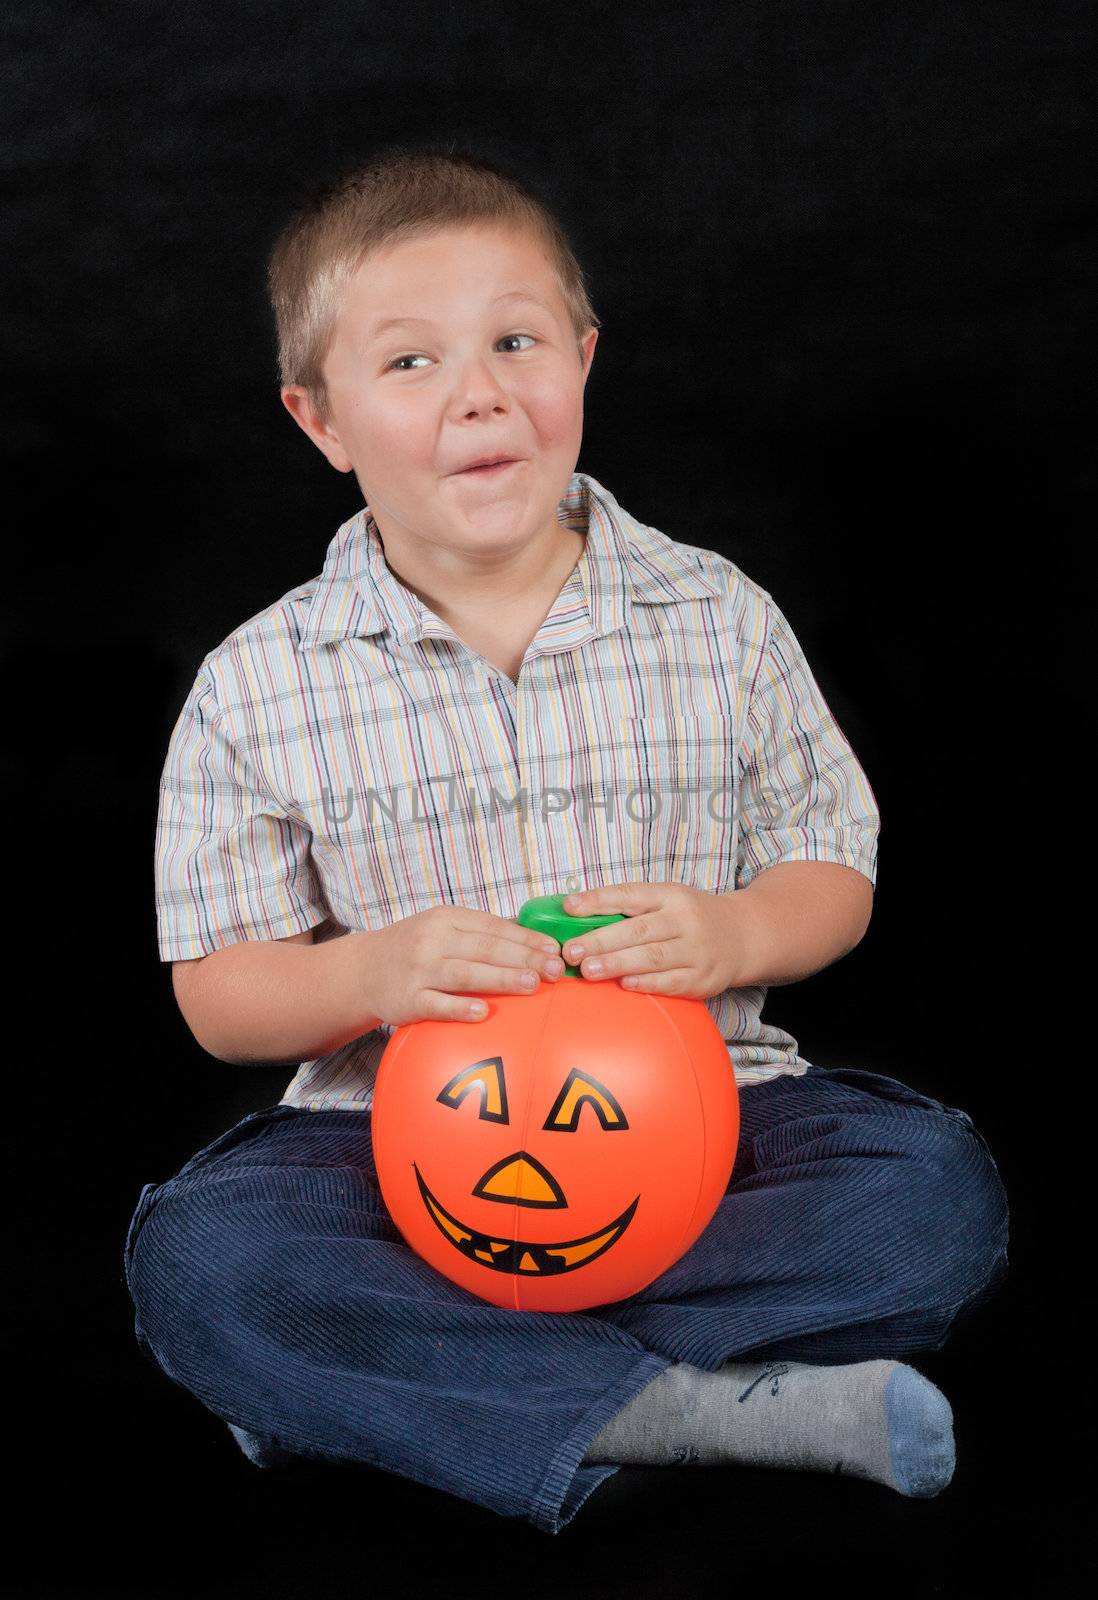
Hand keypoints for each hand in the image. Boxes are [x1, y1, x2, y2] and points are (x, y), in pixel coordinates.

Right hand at [363, 904, 563, 1025]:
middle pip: (485, 948)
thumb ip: (482, 931)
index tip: (554, 950)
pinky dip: (460, 1008)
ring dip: (500, 978)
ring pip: (465, 973)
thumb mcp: (443, 928)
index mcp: (446, 919)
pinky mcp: (407, 999)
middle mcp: (432, 941)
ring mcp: (419, 970)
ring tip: (531, 984)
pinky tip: (483, 1013)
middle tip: (554, 969)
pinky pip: (437, 1004)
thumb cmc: (414, 949)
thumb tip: (532, 936)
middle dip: (524, 958)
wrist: (362, 970)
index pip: (494, 927)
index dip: (526, 939)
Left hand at [560, 881, 760, 998]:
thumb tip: (575, 914)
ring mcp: (696, 950)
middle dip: (601, 941)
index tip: (569, 908)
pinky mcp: (703, 978)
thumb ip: (630, 908)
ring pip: (653, 957)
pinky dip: (646, 983)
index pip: (630, 895)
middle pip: (639, 930)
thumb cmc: (692, 918)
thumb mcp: (668, 900)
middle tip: (572, 952)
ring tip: (589, 970)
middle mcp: (685, 920)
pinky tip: (624, 984)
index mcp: (671, 896)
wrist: (745, 935)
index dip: (598, 900)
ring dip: (618, 964)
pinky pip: (671, 982)